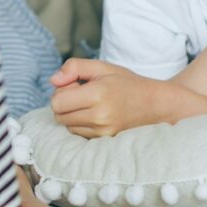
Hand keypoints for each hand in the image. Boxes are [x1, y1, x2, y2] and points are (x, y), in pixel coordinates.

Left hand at [48, 58, 169, 137]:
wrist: (153, 104)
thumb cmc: (125, 82)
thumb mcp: (101, 67)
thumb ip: (74, 68)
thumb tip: (52, 80)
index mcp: (98, 95)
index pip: (57, 102)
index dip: (61, 90)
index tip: (76, 85)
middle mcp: (100, 116)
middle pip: (59, 115)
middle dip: (65, 103)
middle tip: (83, 93)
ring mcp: (102, 131)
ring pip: (67, 125)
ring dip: (72, 114)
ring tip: (91, 103)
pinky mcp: (104, 140)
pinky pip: (78, 133)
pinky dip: (81, 124)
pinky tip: (95, 114)